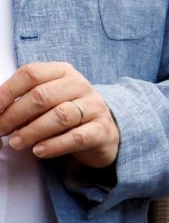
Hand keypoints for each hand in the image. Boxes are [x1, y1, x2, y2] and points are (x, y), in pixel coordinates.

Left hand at [0, 62, 119, 167]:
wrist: (104, 132)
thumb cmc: (70, 115)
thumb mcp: (49, 101)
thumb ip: (27, 102)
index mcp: (62, 71)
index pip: (31, 74)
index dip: (8, 91)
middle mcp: (79, 84)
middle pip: (42, 96)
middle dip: (16, 115)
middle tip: (2, 130)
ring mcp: (94, 107)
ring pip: (59, 116)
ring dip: (33, 131)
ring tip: (17, 143)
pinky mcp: (102, 130)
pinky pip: (76, 137)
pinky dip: (55, 145)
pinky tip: (39, 151)